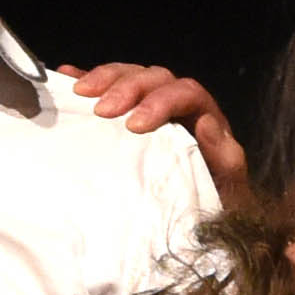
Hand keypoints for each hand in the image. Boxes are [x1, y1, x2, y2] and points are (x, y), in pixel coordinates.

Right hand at [58, 61, 245, 190]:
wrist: (202, 218)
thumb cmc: (217, 201)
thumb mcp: (227, 183)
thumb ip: (223, 155)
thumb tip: (207, 124)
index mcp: (204, 116)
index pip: (186, 93)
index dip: (160, 101)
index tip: (134, 124)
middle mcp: (178, 105)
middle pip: (154, 78)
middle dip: (127, 88)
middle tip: (102, 110)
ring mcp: (150, 106)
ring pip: (131, 76)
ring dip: (106, 79)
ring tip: (81, 93)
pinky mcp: (126, 116)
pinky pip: (107, 89)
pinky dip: (87, 80)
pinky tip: (67, 77)